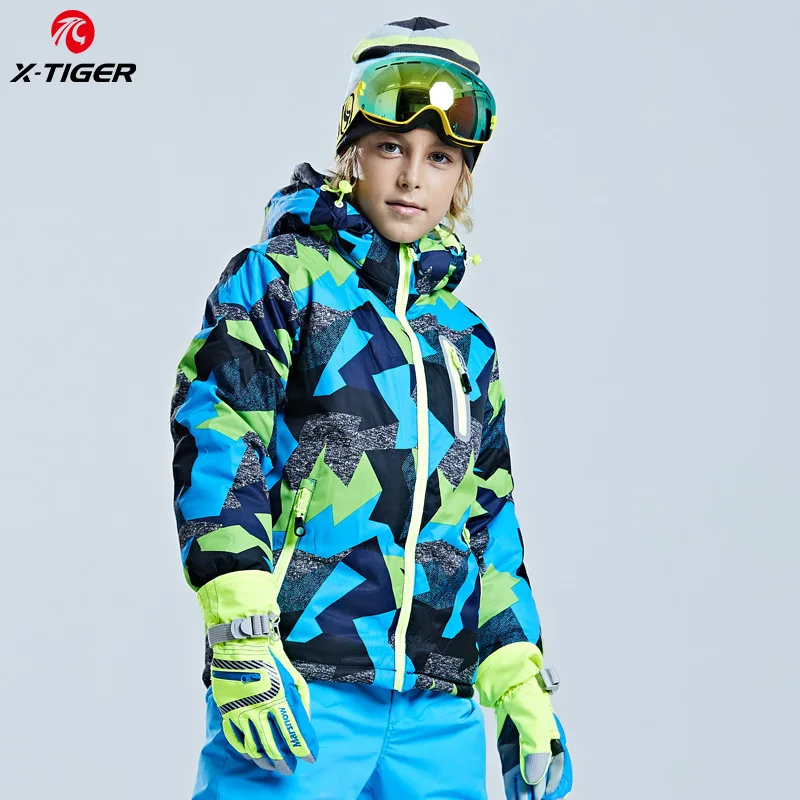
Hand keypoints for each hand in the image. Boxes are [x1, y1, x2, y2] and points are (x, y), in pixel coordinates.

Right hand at [197, 569, 319, 773]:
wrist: (241, 642)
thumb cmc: (270, 655)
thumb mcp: (293, 675)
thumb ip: (300, 699)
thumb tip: (304, 721)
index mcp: (280, 698)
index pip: (294, 733)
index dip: (303, 749)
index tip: (308, 758)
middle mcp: (261, 708)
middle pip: (274, 745)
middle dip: (284, 760)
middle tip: (289, 768)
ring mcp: (242, 711)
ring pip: (254, 745)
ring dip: (264, 759)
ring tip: (271, 766)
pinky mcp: (228, 710)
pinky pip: (235, 737)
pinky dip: (243, 750)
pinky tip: (251, 755)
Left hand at [496, 669, 571, 798]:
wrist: (505, 682)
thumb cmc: (526, 698)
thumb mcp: (536, 726)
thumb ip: (535, 754)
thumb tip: (534, 780)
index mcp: (552, 740)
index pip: (555, 768)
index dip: (550, 783)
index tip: (543, 796)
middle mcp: (538, 745)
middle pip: (539, 774)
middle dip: (535, 790)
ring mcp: (522, 746)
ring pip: (524, 775)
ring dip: (523, 789)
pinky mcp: (507, 746)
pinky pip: (511, 768)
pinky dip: (511, 782)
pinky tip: (512, 793)